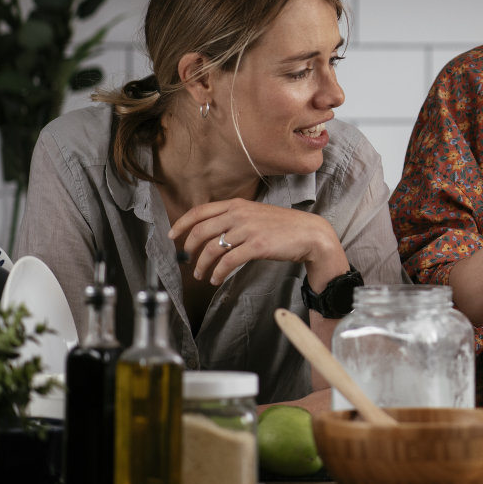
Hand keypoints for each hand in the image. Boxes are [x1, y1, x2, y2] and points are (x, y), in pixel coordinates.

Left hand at [169, 198, 343, 288]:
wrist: (310, 234)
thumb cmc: (284, 226)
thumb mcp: (257, 214)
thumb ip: (236, 217)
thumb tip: (213, 230)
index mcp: (238, 204)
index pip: (200, 211)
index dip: (182, 224)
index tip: (172, 235)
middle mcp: (240, 214)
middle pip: (201, 231)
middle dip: (189, 249)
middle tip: (186, 261)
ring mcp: (248, 229)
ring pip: (212, 248)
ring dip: (202, 265)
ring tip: (201, 275)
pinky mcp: (257, 246)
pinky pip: (228, 262)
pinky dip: (218, 272)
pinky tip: (216, 279)